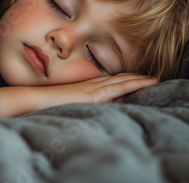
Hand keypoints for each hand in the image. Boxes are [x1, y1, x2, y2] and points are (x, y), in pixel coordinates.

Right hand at [0, 73, 158, 116]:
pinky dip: (133, 84)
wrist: (34, 101)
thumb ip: (81, 105)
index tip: (140, 80)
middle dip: (136, 79)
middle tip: (153, 78)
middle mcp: (92, 85)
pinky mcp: (93, 95)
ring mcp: (93, 88)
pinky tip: (145, 83)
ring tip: (154, 80)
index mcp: (86, 88)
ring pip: (121, 81)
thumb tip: (97, 110)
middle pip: (119, 79)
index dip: (126, 80)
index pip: (111, 82)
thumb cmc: (47, 105)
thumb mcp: (68, 105)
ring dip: (138, 80)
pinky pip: (117, 88)